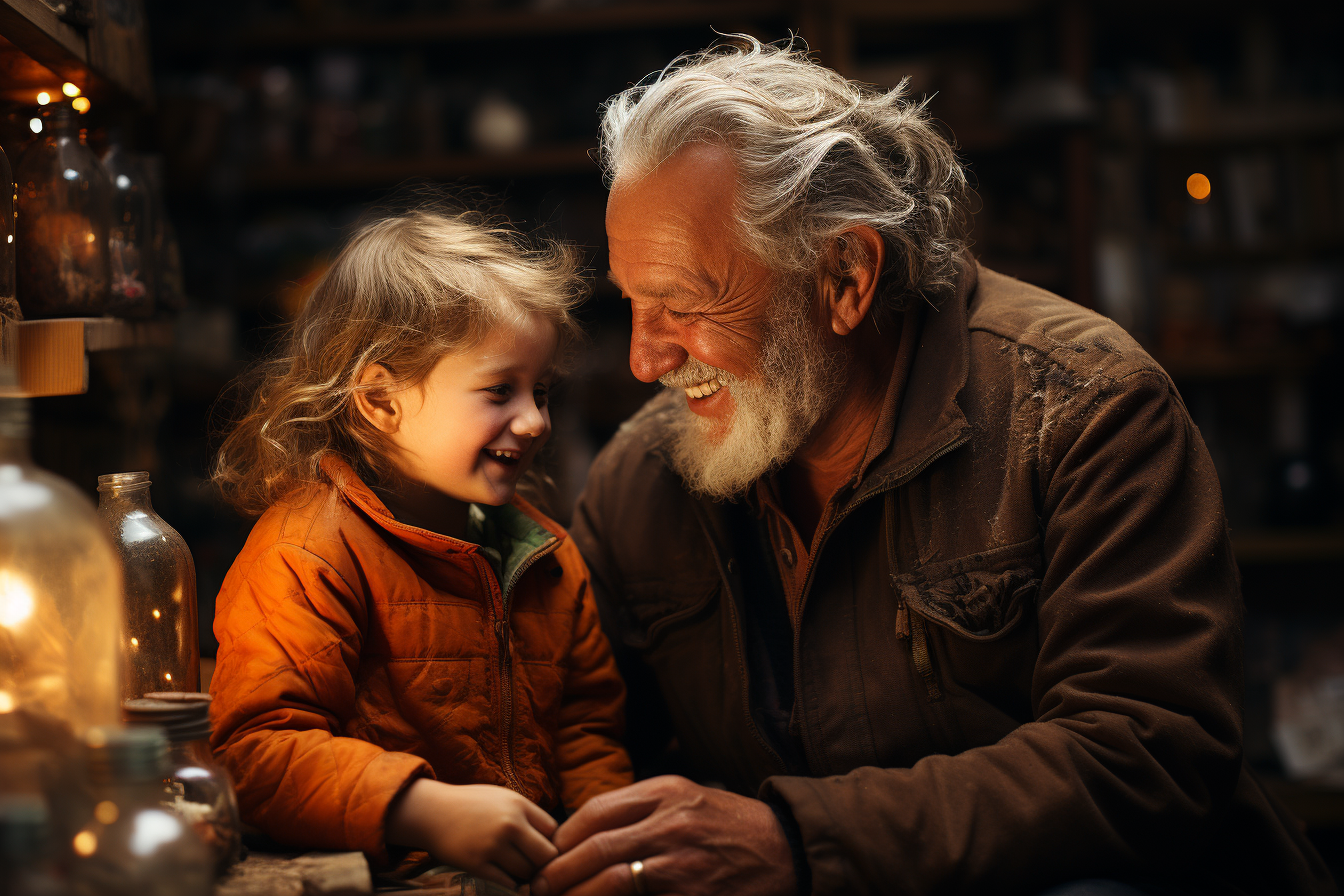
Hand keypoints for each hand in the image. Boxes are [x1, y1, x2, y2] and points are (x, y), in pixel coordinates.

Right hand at [386, 778, 558, 888]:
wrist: (432, 811)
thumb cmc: (472, 804)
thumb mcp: (503, 797)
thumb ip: (528, 814)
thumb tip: (555, 839)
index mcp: (518, 805)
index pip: (554, 831)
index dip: (551, 842)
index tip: (541, 847)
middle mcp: (509, 824)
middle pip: (546, 855)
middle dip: (543, 863)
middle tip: (534, 865)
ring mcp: (492, 845)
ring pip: (527, 872)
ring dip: (525, 875)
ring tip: (516, 869)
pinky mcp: (476, 864)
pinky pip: (506, 883)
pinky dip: (509, 884)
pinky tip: (505, 878)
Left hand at [531, 775, 794, 895]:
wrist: (786, 850)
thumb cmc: (731, 826)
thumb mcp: (687, 799)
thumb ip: (642, 810)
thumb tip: (588, 832)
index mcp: (665, 792)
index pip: (596, 811)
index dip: (564, 836)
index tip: (548, 855)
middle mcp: (671, 821)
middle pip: (595, 845)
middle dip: (559, 871)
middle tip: (539, 888)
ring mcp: (682, 860)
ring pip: (610, 878)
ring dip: (577, 895)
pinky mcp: (691, 893)